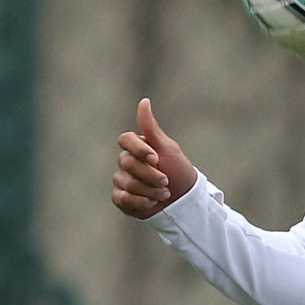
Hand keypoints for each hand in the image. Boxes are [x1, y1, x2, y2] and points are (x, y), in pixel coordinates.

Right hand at [112, 98, 196, 218]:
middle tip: (166, 181)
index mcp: (137, 147)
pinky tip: (151, 203)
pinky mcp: (121, 198)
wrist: (184, 200)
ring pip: (126, 183)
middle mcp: (127, 163)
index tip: (156, 158)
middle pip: (127, 163)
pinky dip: (140, 202)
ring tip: (163, 193)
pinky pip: (122, 198)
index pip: (125, 140)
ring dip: (150, 190)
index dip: (139, 150)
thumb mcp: (167, 147)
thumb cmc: (178, 171)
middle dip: (151, 175)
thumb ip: (151, 127)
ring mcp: (122, 180)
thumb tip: (144, 101)